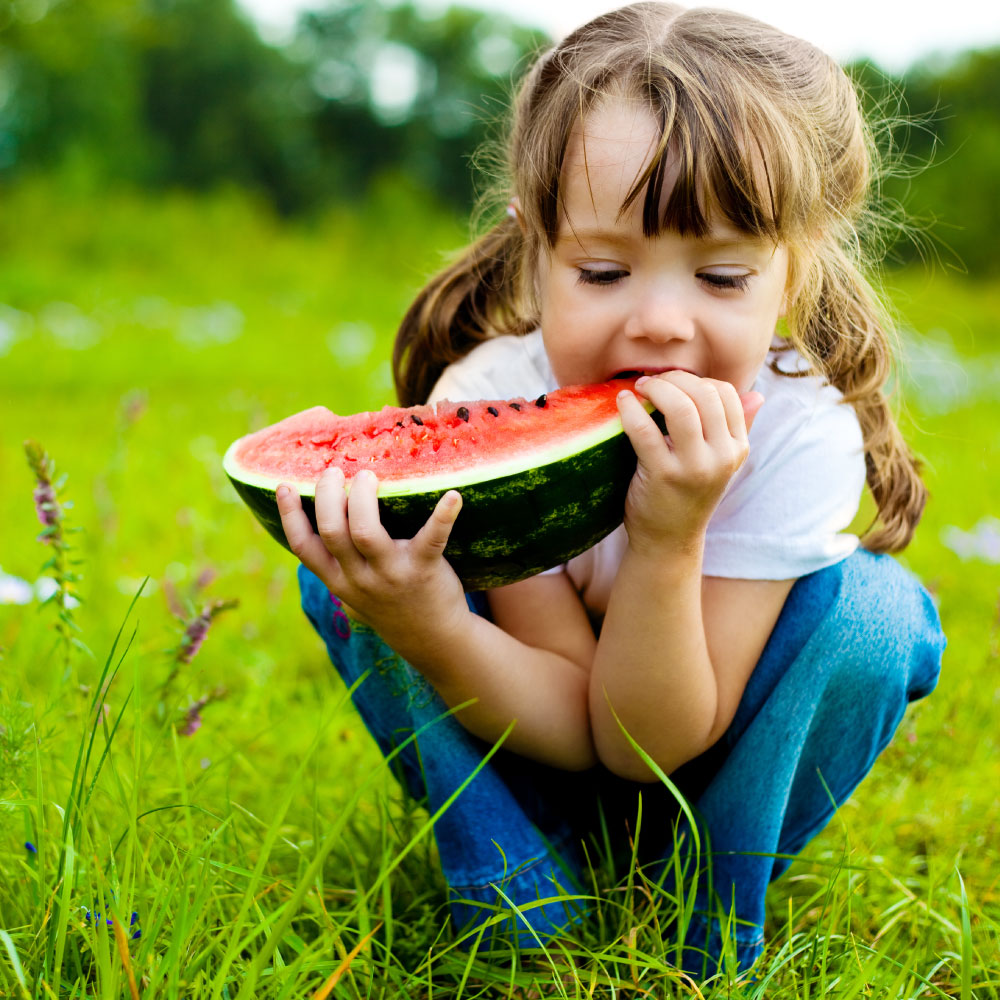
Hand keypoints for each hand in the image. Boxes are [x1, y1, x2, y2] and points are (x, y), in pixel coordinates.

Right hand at [276, 467, 468, 653]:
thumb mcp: (355, 594)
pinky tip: (453, 496)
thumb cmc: (392, 605)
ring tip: (367, 476)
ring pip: (364, 531)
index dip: (290, 516)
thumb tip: (325, 520)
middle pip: (332, 531)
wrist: (433, 639)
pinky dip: (442, 515)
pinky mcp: (424, 570)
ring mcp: (391, 574)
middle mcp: (359, 578)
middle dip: (329, 495)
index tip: (285, 486)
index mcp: (338, 581)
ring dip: (363, 498)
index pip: (303, 548)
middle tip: (336, 472)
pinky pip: (432, 538)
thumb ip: (338, 566)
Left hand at [616, 372, 763, 550]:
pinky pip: (645, 430)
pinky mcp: (664, 476)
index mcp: (738, 448)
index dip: (697, 380)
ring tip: (638, 387)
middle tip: (651, 381)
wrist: (668, 541)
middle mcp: (723, 456)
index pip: (727, 394)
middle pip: (704, 394)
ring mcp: (695, 467)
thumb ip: (736, 429)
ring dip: (656, 388)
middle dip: (674, 378)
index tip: (673, 382)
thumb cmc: (688, 495)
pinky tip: (622, 402)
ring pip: (681, 407)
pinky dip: (631, 409)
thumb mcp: (720, 464)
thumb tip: (758, 395)